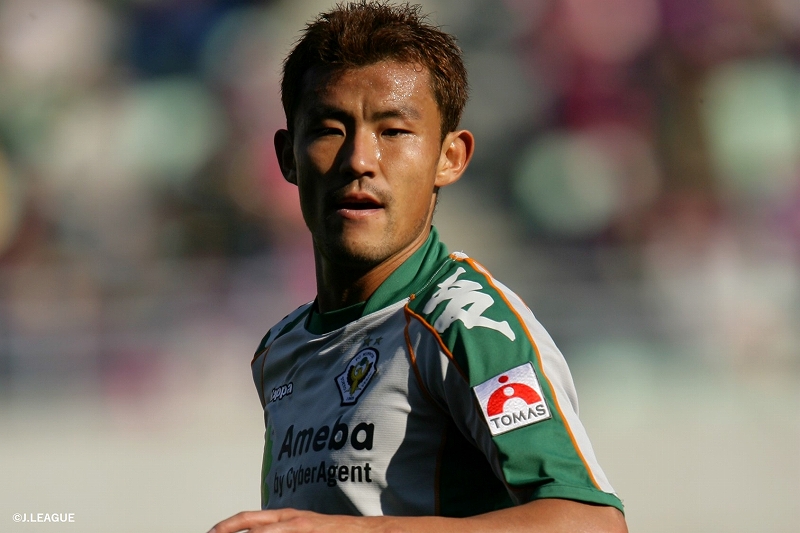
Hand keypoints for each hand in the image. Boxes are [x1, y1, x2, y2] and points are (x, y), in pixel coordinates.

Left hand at [206, 508, 400, 532]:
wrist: (363, 532)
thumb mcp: (304, 529)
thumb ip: (284, 529)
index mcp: (286, 517)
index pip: (250, 518)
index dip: (227, 525)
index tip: (211, 532)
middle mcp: (290, 518)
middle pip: (250, 522)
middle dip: (227, 529)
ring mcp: (299, 526)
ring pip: (263, 531)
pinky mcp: (308, 531)